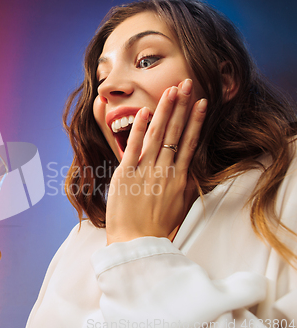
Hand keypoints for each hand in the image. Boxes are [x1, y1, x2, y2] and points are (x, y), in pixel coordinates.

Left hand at [105, 79, 206, 244]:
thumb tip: (189, 167)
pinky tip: (144, 112)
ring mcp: (146, 171)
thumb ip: (184, 184)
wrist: (136, 243)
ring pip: (158, 135)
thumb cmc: (157, 227)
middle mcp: (165, 171)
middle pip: (176, 133)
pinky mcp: (126, 175)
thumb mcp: (178, 205)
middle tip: (187, 83)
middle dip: (182, 106)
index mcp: (179, 178)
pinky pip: (133, 148)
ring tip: (172, 90)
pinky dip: (139, 129)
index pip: (190, 143)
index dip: (195, 121)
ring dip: (165, 111)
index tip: (201, 103)